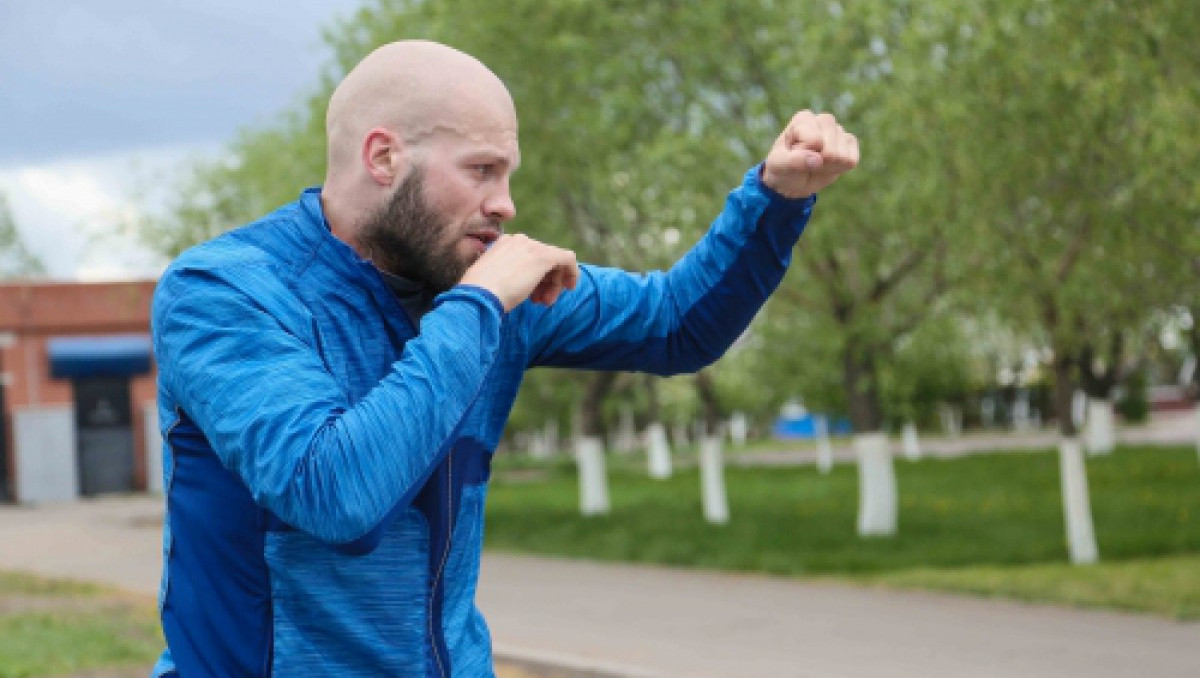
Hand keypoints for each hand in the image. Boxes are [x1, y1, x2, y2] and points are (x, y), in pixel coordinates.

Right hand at [459, 234, 579, 310]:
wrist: (479, 295)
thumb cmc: (481, 294)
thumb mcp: (492, 279)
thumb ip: (507, 275)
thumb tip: (520, 284)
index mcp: (503, 244)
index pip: (527, 257)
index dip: (534, 277)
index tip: (532, 295)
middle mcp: (518, 240)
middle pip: (542, 259)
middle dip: (544, 281)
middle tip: (542, 301)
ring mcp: (531, 247)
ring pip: (554, 261)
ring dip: (554, 283)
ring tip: (545, 302)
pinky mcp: (544, 256)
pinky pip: (567, 259)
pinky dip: (571, 272)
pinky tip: (570, 287)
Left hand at [762, 110, 858, 198]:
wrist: (792, 181)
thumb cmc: (783, 169)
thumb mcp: (779, 166)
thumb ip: (793, 161)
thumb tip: (818, 159)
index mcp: (803, 119)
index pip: (815, 141)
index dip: (804, 156)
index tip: (793, 156)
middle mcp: (823, 120)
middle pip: (831, 150)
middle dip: (818, 163)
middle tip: (806, 163)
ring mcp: (838, 130)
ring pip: (842, 156)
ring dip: (828, 167)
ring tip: (815, 165)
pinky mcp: (849, 143)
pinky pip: (852, 160)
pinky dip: (839, 169)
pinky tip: (828, 166)